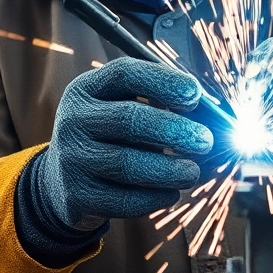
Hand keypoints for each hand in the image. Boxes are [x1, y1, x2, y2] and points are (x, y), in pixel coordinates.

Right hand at [32, 58, 212, 231]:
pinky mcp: (77, 195)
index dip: (164, 81)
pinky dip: (155, 197)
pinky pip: (124, 199)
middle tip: (205, 141)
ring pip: (128, 164)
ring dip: (170, 170)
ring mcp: (71, 158)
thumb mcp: (120, 109)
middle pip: (129, 119)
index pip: (124, 73)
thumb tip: (210, 116)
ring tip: (193, 172)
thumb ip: (158, 105)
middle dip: (175, 130)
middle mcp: (73, 120)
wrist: (62, 181)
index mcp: (86, 89)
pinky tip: (171, 193)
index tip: (195, 95)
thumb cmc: (108, 138)